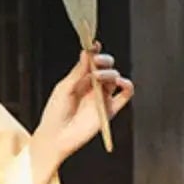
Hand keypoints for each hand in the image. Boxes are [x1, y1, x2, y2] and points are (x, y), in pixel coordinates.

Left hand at [29, 46, 133, 183]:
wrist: (57, 137)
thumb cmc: (55, 113)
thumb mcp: (65, 88)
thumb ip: (78, 71)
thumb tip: (87, 52)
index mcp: (80, 79)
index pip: (92, 62)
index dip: (95, 53)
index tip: (94, 45)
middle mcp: (93, 87)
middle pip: (106, 68)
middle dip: (104, 61)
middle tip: (98, 61)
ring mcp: (102, 98)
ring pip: (114, 79)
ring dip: (109, 73)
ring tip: (99, 77)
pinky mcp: (109, 110)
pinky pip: (124, 96)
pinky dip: (127, 87)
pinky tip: (122, 83)